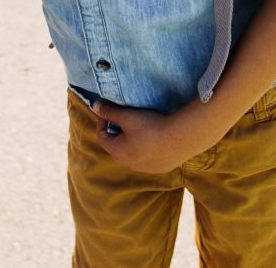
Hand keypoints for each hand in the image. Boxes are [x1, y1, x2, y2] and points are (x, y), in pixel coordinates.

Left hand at [91, 100, 216, 174]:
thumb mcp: (126, 116)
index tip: (110, 111)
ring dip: (130, 141)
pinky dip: (145, 148)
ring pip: (131, 153)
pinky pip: (146, 158)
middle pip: (116, 146)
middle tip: (124, 118)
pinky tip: (154, 138)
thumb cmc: (150, 126)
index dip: (102, 121)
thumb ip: (108, 111)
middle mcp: (130, 165)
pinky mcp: (161, 168)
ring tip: (139, 127)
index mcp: (118, 152)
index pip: (101, 137)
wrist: (182, 138)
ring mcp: (147, 169)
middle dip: (116, 131)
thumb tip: (94, 106)